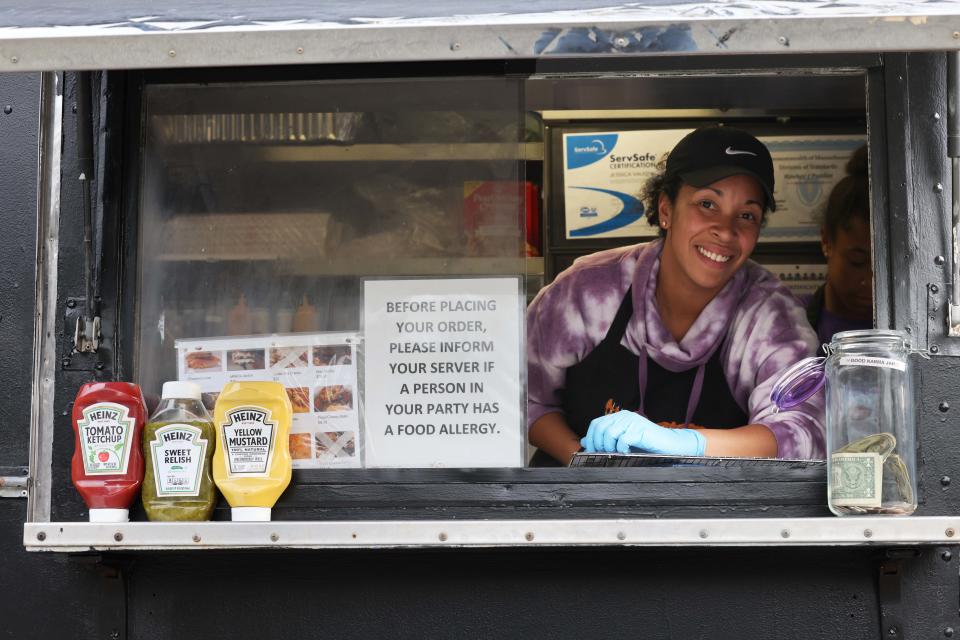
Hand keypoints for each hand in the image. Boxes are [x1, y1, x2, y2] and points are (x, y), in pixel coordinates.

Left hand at [580, 411, 705, 455]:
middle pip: (600, 428)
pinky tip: (626, 453)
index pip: (596, 424)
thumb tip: (583, 441)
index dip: (590, 438)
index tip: (590, 451)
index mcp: (618, 417)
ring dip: (608, 448)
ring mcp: (633, 421)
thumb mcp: (621, 442)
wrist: (670, 445)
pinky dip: (621, 449)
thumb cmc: (646, 446)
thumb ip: (604, 440)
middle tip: (601, 456)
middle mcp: (624, 416)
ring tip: (615, 455)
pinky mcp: (640, 430)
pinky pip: (623, 439)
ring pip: (609, 434)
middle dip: (597, 444)